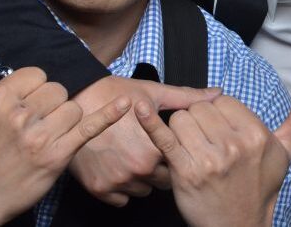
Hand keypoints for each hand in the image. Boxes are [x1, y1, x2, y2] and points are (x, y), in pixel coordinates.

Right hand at [0, 37, 128, 226]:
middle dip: (50, 105)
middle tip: (32, 125)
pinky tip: (125, 104)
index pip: (37, 75)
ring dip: (64, 121)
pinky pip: (89, 127)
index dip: (34, 89)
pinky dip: (109, 115)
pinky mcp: (57, 155)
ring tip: (43, 137)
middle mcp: (19, 115)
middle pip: (57, 90)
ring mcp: (40, 136)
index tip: (26, 104)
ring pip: (73, 109)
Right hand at [69, 76, 219, 205]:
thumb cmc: (114, 95)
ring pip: (143, 190)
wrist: (72, 103)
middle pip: (164, 181)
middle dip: (162, 168)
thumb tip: (218, 92)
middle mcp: (136, 171)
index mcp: (153, 150)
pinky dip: (123, 187)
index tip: (169, 143)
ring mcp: (115, 182)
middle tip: (152, 149)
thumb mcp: (153, 93)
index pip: (180, 164)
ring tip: (134, 155)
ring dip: (144, 178)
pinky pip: (121, 199)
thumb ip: (188, 98)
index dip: (177, 153)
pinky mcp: (98, 189)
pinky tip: (120, 166)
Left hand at [136, 91, 290, 226]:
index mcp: (257, 136)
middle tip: (204, 140)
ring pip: (182, 120)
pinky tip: (138, 108)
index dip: (217, 112)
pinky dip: (148, 123)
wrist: (238, 226)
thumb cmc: (259, 187)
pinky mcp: (184, 173)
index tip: (219, 127)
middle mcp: (235, 146)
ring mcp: (209, 160)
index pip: (224, 101)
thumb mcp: (283, 154)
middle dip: (197, 120)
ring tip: (190, 148)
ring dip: (179, 130)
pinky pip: (164, 139)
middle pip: (201, 108)